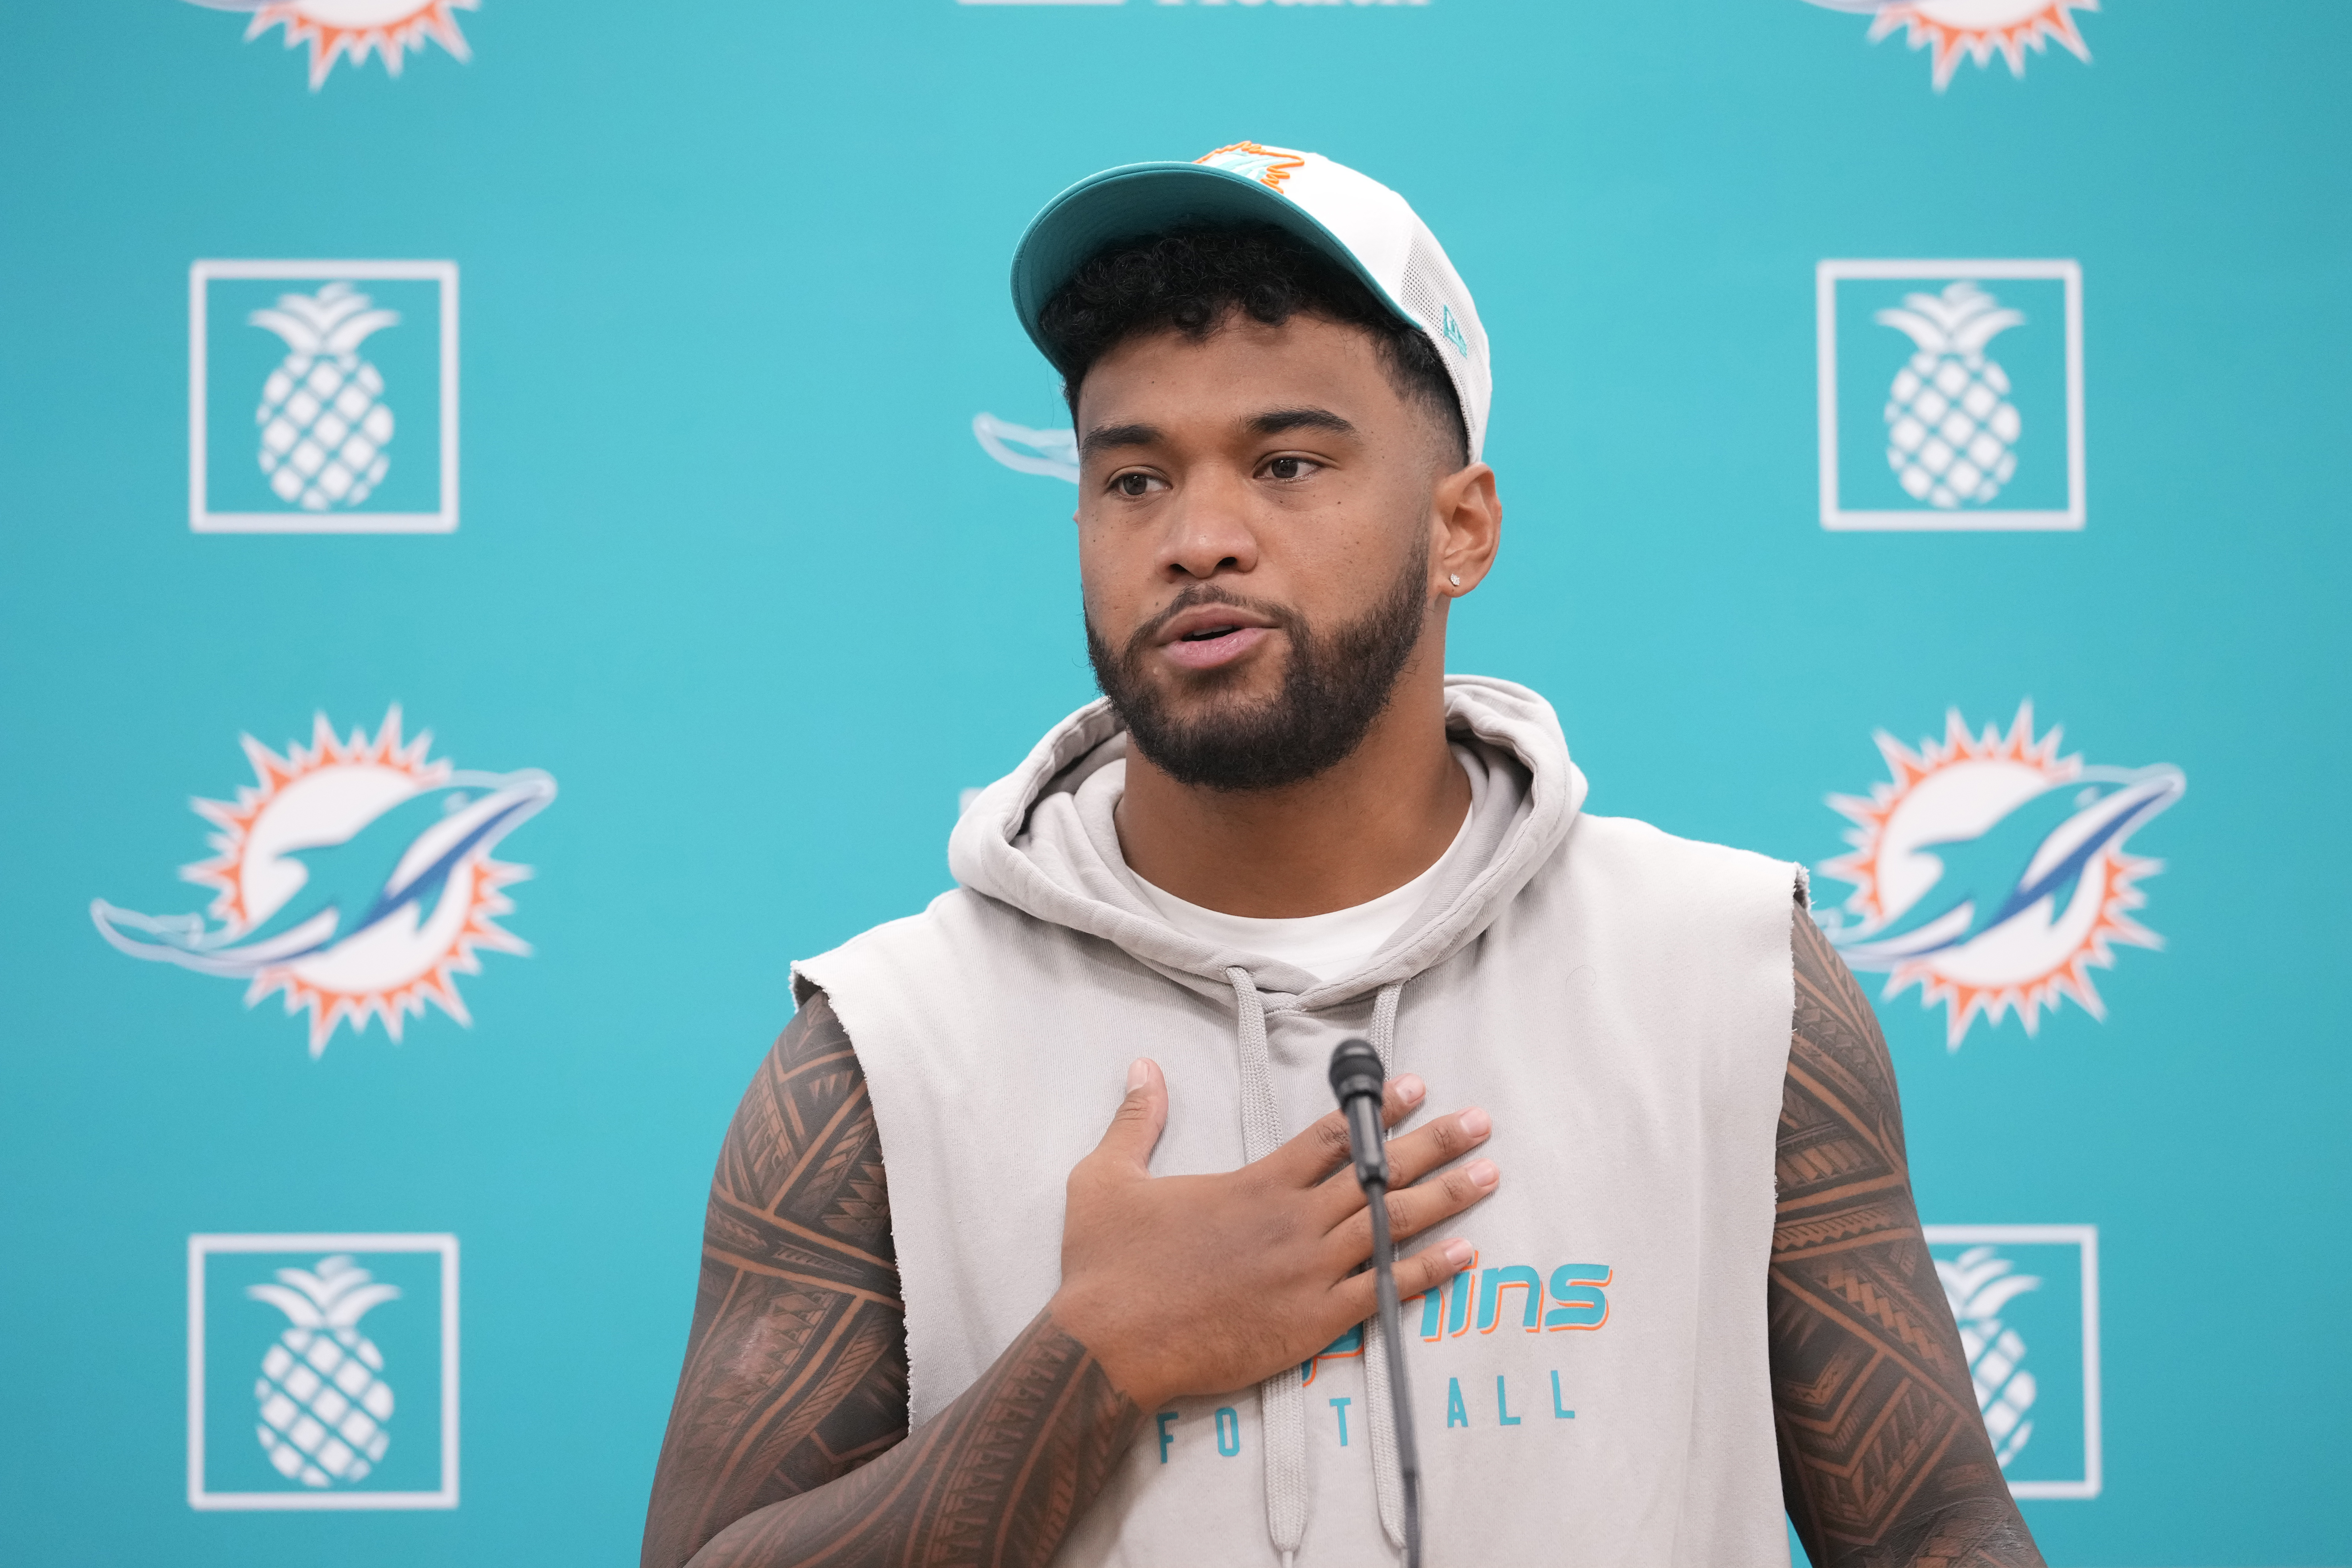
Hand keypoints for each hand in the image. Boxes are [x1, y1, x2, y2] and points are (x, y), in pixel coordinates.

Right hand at [1049, 1058, 1495, 1409]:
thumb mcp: (1105, 1179)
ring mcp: (1309, 1272)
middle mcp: (1292, 1221)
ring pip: (1392, 1225)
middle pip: (1378, 1172)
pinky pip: (1386, 1291)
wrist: (1111, 1346)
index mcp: (1254, 1184)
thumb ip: (1135, 1121)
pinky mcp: (1314, 1323)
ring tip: (1490, 1173)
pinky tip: (1465, 1253)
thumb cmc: (1106, 1267)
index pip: (1330, 1136)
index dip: (1375, 1109)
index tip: (1413, 1086)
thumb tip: (1142, 1068)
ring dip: (1447, 1196)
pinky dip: (1428, 1271)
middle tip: (1479, 1121)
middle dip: (1434, 1142)